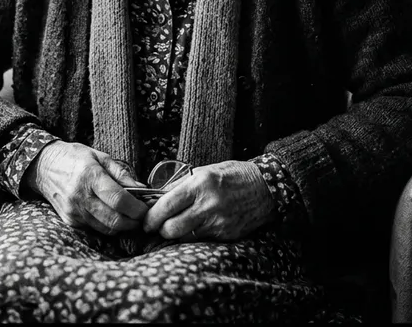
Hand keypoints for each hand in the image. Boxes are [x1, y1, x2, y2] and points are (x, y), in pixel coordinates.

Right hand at [24, 141, 148, 235]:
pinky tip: (113, 217)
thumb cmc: (74, 157)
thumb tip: (142, 189)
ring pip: (106, 229)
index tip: (147, 208)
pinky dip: (108, 226)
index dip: (137, 208)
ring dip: (123, 227)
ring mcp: (74, 212)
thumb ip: (121, 173)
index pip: (119, 200)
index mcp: (90, 176)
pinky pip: (95, 229)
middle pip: (114, 220)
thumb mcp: (100, 156)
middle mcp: (81, 197)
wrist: (43, 166)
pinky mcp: (70, 221)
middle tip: (143, 216)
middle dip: (133, 222)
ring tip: (131, 217)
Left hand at [142, 160, 275, 241]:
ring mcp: (218, 223)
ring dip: (177, 234)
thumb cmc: (232, 175)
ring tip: (177, 225)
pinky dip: (195, 236)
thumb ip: (182, 185)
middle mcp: (208, 205)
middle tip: (159, 226)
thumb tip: (158, 197)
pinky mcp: (226, 235)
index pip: (166, 205)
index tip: (145, 222)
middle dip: (161, 230)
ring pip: (185, 237)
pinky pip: (201, 241)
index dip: (151, 217)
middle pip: (171, 228)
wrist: (265, 187)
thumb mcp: (204, 171)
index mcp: (199, 184)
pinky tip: (197, 227)